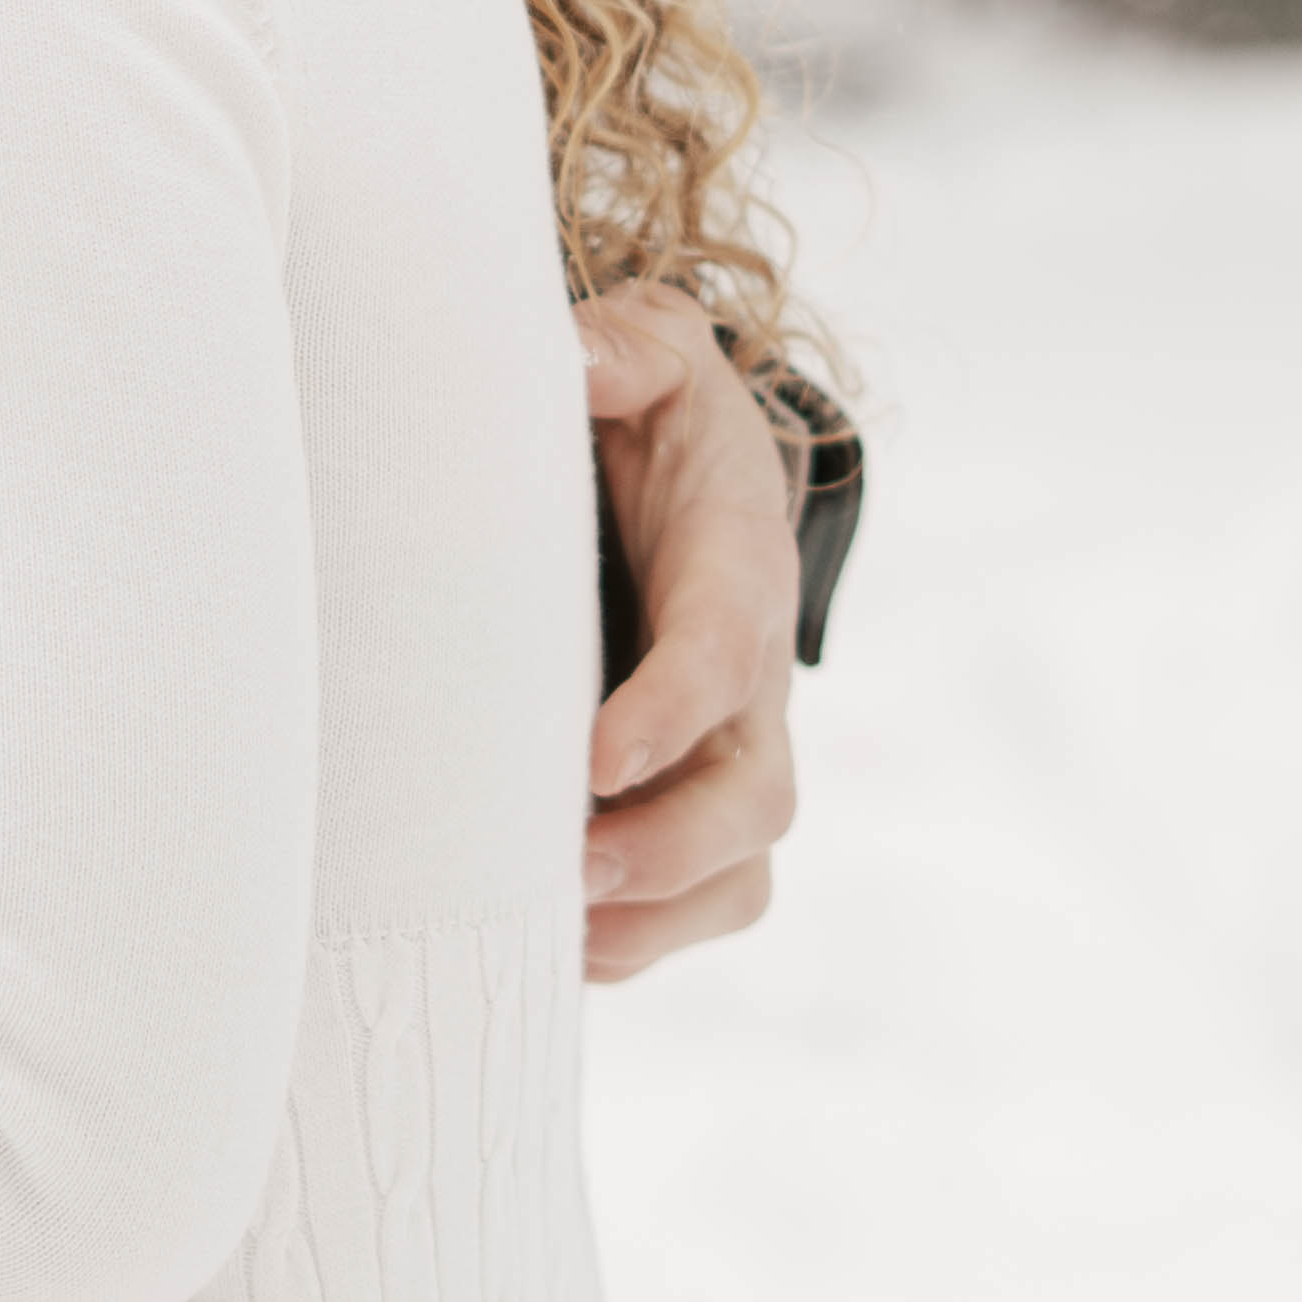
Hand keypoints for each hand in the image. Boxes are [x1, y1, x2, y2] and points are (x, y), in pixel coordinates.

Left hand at [578, 286, 803, 980]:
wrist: (699, 482)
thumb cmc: (661, 423)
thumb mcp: (655, 357)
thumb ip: (625, 348)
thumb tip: (576, 360)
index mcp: (735, 575)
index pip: (725, 654)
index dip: (672, 712)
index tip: (597, 757)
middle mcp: (751, 688)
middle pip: (756, 798)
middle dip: (671, 850)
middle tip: (573, 868)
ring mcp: (731, 760)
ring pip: (737, 876)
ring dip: (652, 921)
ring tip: (554, 937)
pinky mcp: (696, 809)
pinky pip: (694, 910)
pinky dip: (633, 947)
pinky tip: (545, 953)